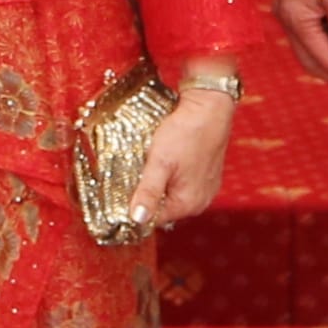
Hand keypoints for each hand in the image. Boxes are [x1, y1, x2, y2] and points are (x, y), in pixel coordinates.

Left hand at [129, 70, 239, 229]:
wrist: (209, 107)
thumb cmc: (186, 132)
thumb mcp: (160, 162)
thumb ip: (149, 192)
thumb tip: (137, 220)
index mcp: (189, 204)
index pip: (154, 219)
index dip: (134, 209)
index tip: (118, 196)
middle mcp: (200, 201)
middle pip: (163, 207)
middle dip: (146, 194)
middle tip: (129, 176)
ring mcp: (205, 188)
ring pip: (171, 193)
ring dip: (157, 184)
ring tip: (145, 166)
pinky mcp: (206, 175)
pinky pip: (182, 182)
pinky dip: (170, 175)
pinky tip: (162, 160)